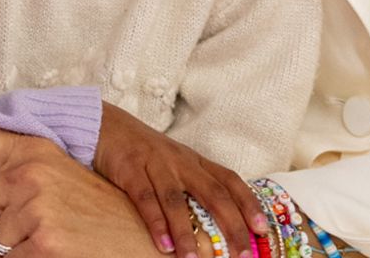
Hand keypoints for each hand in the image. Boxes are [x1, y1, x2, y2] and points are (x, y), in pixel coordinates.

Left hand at [0, 123, 158, 256]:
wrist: (147, 243)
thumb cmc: (103, 218)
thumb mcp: (63, 181)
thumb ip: (21, 177)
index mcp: (36, 152)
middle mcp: (32, 173)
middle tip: (34, 229)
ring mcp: (36, 209)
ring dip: (14, 253)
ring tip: (55, 244)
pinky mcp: (42, 244)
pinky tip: (59, 255)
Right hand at [95, 103, 265, 257]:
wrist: (106, 124)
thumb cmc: (144, 152)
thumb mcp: (174, 164)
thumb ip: (193, 187)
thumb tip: (216, 222)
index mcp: (195, 161)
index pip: (230, 181)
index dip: (248, 203)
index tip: (262, 228)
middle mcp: (181, 162)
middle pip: (213, 193)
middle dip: (231, 225)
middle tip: (242, 254)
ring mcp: (156, 164)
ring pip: (177, 200)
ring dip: (187, 233)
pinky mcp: (131, 170)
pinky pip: (146, 199)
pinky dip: (156, 223)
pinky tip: (163, 245)